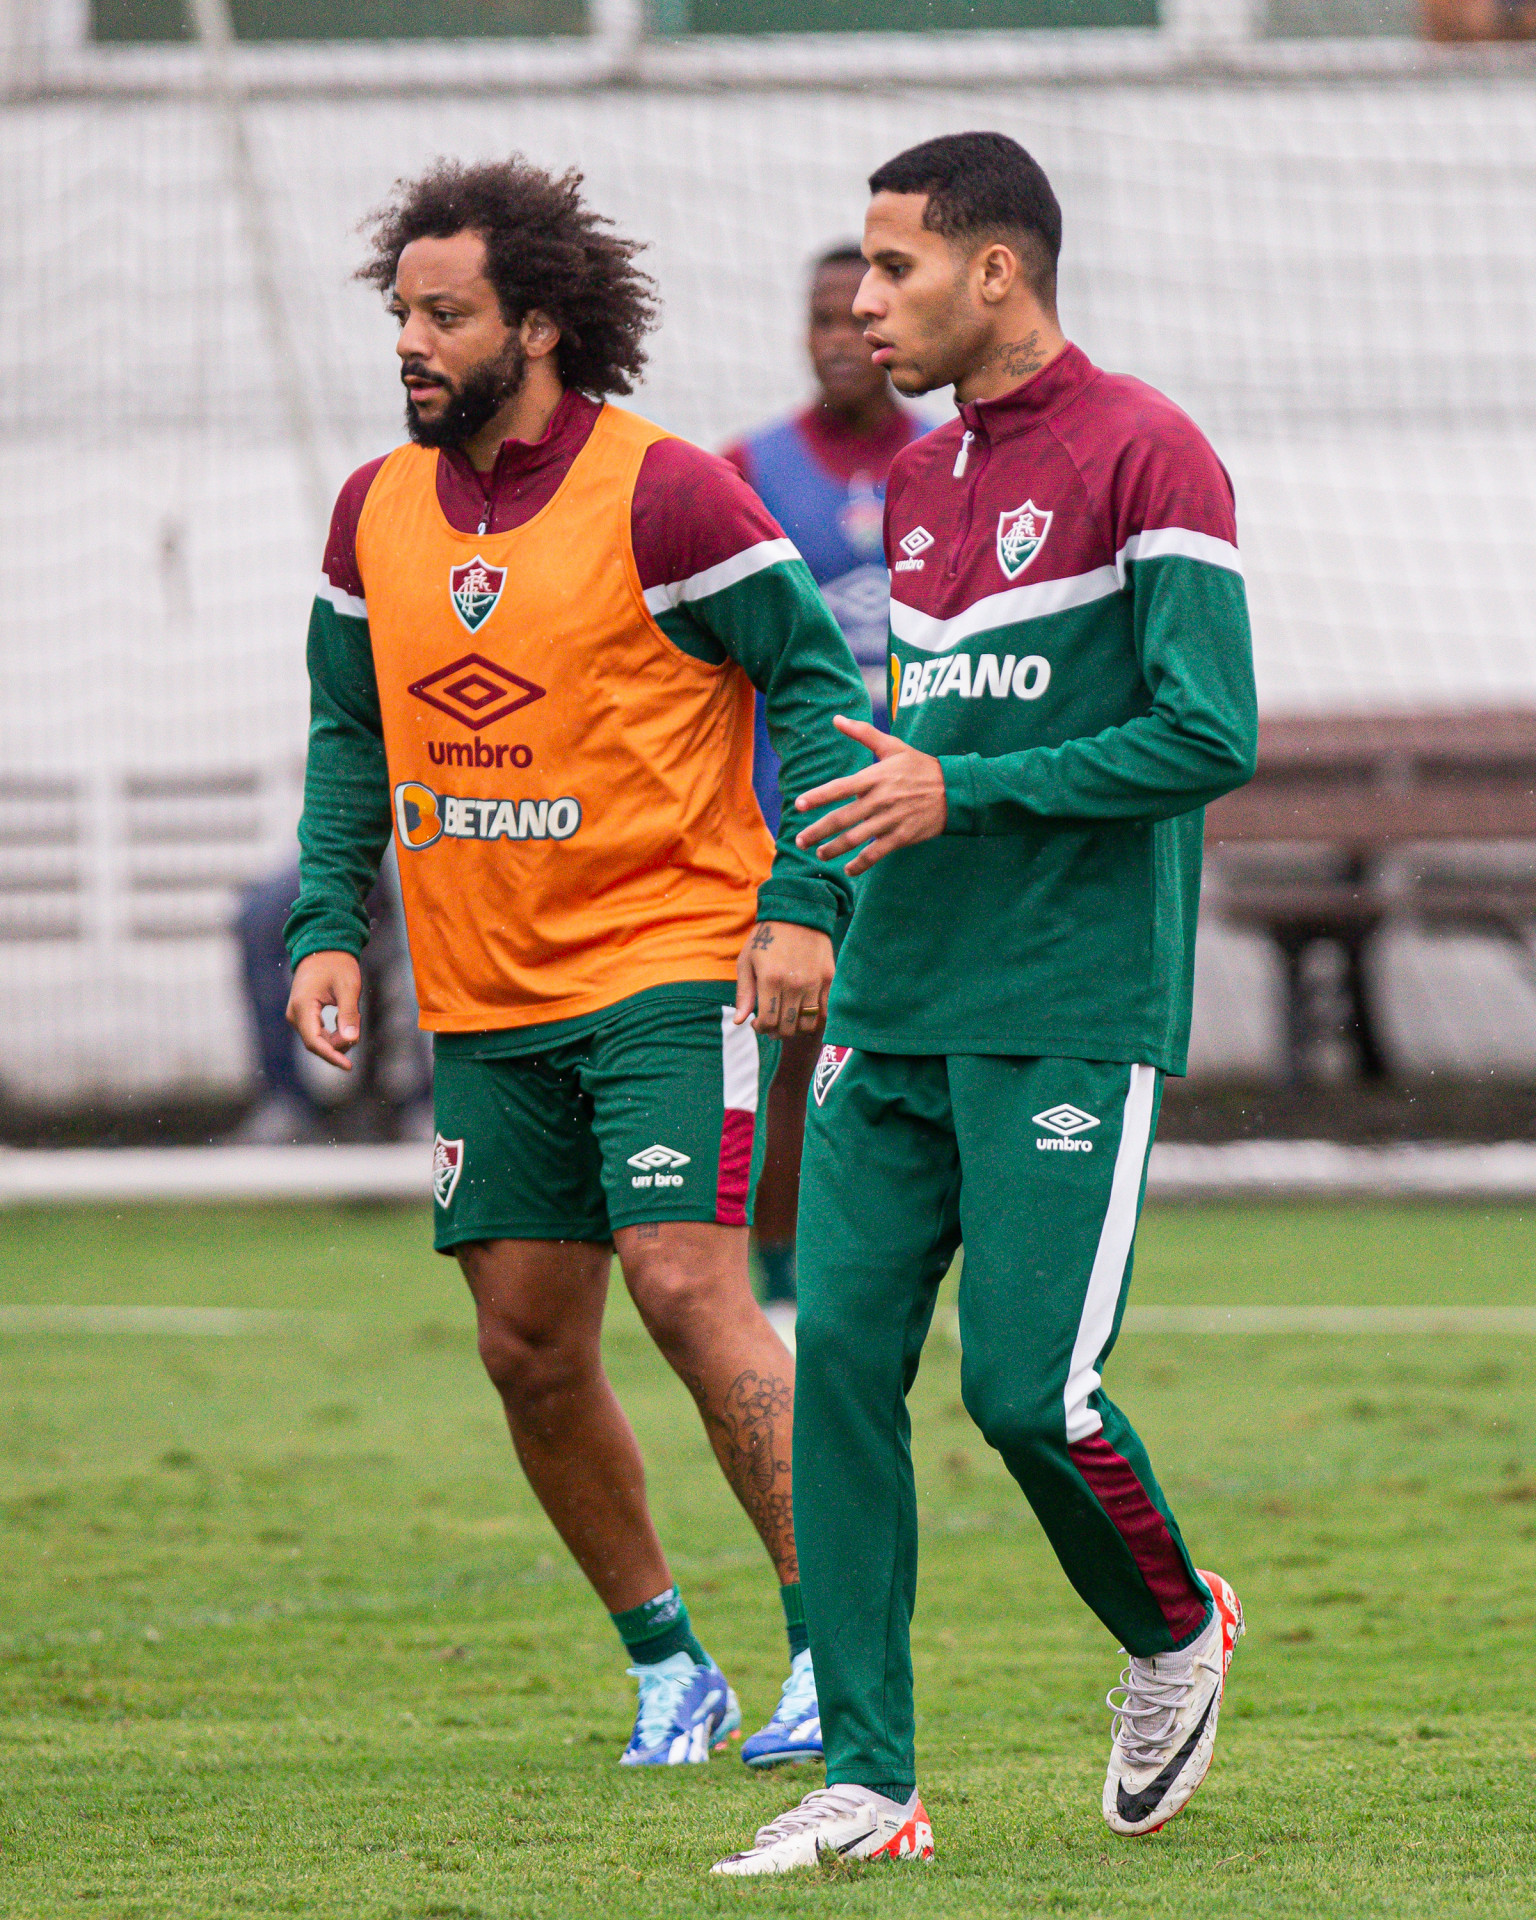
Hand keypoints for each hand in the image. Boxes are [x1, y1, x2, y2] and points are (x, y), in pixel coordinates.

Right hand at [286, 949, 361, 1070]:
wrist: (322, 947)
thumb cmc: (337, 964)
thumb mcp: (348, 987)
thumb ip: (349, 1014)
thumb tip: (351, 1040)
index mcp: (303, 1007)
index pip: (314, 1041)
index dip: (332, 1056)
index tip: (349, 1066)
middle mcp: (294, 1013)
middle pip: (316, 1043)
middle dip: (337, 1046)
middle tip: (356, 1033)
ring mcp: (296, 1014)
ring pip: (316, 1039)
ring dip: (335, 1040)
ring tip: (352, 1022)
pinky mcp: (302, 1014)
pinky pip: (316, 1031)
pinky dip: (332, 1034)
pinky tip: (345, 1026)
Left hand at [733, 921, 834, 1036]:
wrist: (798, 913)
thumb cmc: (767, 937)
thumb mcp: (747, 961)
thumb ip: (744, 993)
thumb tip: (739, 1022)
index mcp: (770, 980)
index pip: (768, 1022)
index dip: (761, 1028)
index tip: (757, 1022)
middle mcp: (794, 985)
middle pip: (788, 1027)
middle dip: (776, 1031)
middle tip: (772, 1023)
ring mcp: (814, 983)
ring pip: (808, 1024)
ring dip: (796, 1028)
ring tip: (788, 1019)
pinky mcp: (829, 979)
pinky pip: (825, 1012)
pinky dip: (815, 1019)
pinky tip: (805, 1012)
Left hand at [794, 715, 947, 875]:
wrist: (954, 790)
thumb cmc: (920, 767)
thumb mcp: (893, 747)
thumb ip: (863, 733)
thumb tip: (836, 719)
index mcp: (875, 777)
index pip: (840, 787)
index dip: (818, 796)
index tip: (798, 805)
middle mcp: (880, 799)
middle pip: (842, 819)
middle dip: (817, 831)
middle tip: (800, 841)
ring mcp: (890, 820)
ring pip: (855, 839)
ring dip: (834, 850)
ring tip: (820, 855)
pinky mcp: (901, 837)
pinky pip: (876, 854)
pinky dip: (860, 865)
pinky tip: (848, 870)